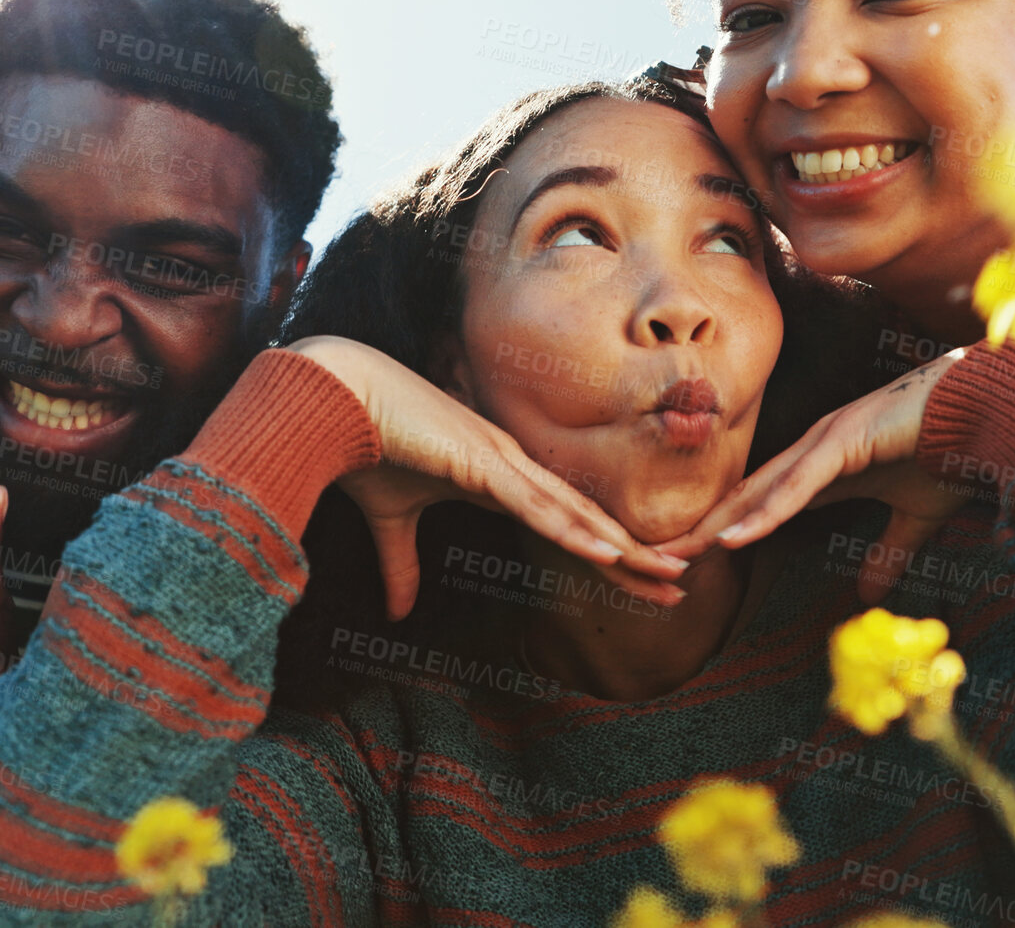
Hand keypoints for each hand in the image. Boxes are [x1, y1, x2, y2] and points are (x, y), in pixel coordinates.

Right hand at [287, 336, 688, 619]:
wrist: (336, 399)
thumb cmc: (365, 448)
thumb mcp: (389, 521)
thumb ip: (400, 566)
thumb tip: (395, 616)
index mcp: (499, 478)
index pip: (565, 525)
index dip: (605, 555)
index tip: (641, 584)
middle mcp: (513, 469)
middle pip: (586, 522)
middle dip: (634, 559)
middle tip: (678, 588)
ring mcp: (503, 464)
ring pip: (576, 516)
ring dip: (622, 550)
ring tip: (667, 578)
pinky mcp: (482, 464)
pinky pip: (536, 506)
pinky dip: (573, 531)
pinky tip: (608, 555)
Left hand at [658, 355, 971, 603]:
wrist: (988, 411)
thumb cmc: (951, 451)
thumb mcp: (913, 518)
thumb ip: (888, 552)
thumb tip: (868, 595)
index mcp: (824, 465)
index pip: (761, 503)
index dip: (725, 530)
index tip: (691, 560)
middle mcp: (814, 449)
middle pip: (745, 496)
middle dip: (702, 528)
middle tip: (657, 559)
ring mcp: (826, 442)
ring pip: (761, 492)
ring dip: (719, 525)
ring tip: (678, 554)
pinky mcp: (846, 441)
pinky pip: (797, 485)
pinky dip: (765, 512)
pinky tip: (733, 537)